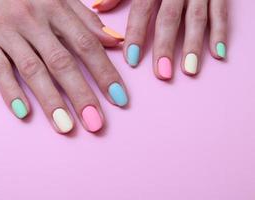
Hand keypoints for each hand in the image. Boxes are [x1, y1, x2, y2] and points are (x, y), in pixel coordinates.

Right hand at [0, 0, 128, 132]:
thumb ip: (85, 20)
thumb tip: (114, 40)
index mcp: (56, 8)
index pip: (87, 45)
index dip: (105, 73)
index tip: (119, 98)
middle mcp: (32, 19)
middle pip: (62, 62)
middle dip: (81, 94)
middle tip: (95, 123)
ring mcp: (6, 31)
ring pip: (32, 69)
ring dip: (50, 100)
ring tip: (66, 126)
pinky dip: (10, 91)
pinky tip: (24, 113)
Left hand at [93, 0, 226, 78]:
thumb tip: (99, 8)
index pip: (142, 10)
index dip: (136, 35)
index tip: (132, 59)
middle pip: (170, 18)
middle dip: (165, 46)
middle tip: (162, 74)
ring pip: (197, 18)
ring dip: (193, 45)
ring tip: (189, 70)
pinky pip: (221, 11)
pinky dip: (221, 31)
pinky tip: (218, 53)